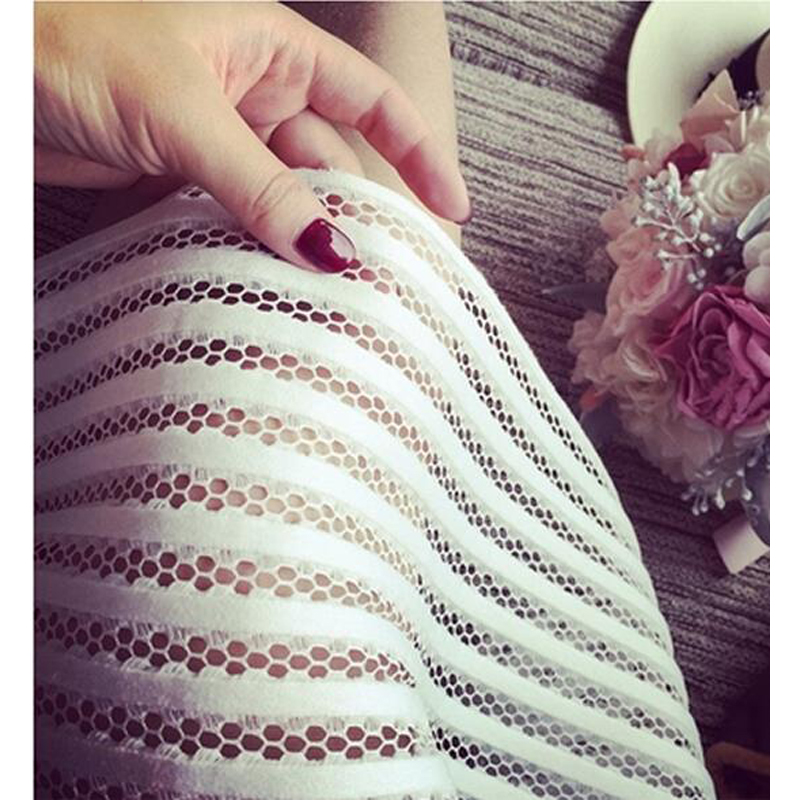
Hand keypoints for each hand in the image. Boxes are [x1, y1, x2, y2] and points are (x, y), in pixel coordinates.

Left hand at [34, 2, 470, 272]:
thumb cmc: (72, 43)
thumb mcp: (186, 115)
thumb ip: (262, 187)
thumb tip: (331, 249)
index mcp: (270, 48)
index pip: (369, 102)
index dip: (417, 153)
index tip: (451, 210)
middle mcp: (250, 91)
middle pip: (328, 163)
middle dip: (355, 215)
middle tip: (382, 278)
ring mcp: (216, 136)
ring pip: (280, 197)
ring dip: (299, 241)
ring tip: (327, 292)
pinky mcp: (180, 173)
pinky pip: (234, 217)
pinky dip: (251, 248)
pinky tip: (268, 280)